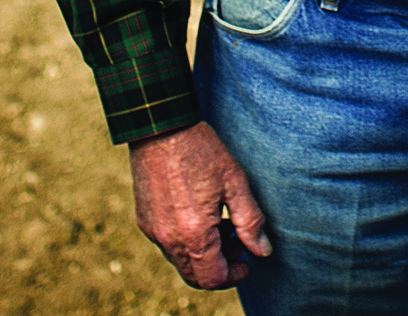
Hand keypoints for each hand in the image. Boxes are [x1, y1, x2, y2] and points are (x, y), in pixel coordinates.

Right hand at [129, 120, 271, 290]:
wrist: (161, 128)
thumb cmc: (201, 151)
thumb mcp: (235, 182)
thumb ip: (250, 221)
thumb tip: (262, 251)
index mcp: (194, 235)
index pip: (213, 279)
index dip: (235, 276)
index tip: (248, 262)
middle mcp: (169, 240)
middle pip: (195, 276)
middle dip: (220, 267)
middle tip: (237, 242)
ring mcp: (154, 232)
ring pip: (181, 262)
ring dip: (204, 255)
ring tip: (222, 223)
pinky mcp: (144, 221)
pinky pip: (168, 245)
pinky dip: (187, 242)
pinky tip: (201, 214)